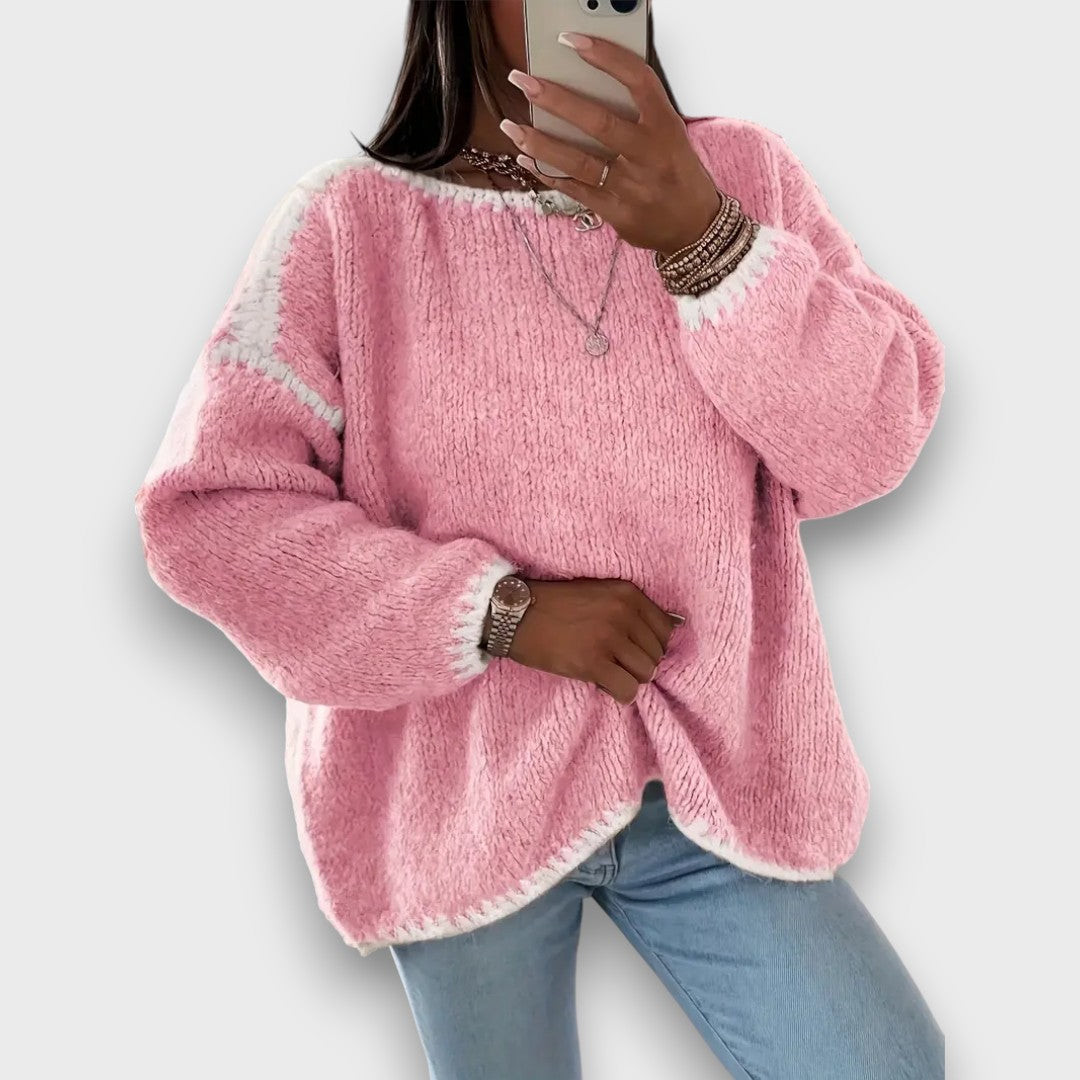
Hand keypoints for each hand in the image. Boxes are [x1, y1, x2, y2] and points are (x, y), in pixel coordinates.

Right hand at [485, 577, 682, 704]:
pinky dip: (619, 693)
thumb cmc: (554, 605)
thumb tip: (673, 628)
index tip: (632, 649)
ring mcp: (609, 638)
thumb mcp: (598, 593)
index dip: (650, 645)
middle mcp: (623, 613)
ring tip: (607, 672)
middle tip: (615, 663)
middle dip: (639, 664)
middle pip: (656, 655)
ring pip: (645, 674)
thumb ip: (630, 609)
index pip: (666, 629)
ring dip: (628, 678)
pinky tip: (602, 684)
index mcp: (627, 593)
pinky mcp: (593, 663)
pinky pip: (627, 690)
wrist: (514, 614)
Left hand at [499, 32, 720, 256]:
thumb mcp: (669, 136)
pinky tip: (527, 160)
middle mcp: (648, 155)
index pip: (637, 81)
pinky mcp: (617, 213)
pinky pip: (575, 190)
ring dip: (540, 143)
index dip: (605, 57)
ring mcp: (631, 187)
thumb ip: (636, 115)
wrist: (695, 228)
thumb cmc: (678, 174)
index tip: (572, 41)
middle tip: (524, 82)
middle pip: (598, 122)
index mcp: (665, 127)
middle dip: (555, 99)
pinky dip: (548, 173)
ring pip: (578, 160)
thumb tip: (586, 89)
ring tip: (512, 127)